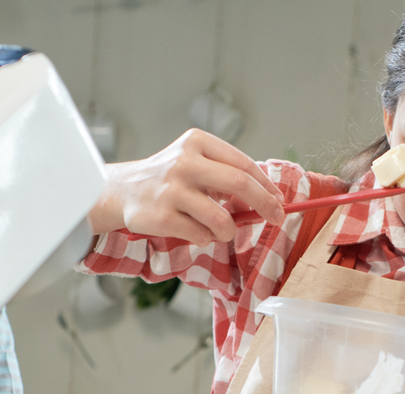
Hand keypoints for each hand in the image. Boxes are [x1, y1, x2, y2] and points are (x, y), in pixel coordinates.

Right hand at [88, 129, 284, 245]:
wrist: (124, 191)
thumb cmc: (171, 179)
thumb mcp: (196, 163)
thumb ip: (227, 175)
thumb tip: (270, 198)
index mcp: (197, 143)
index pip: (243, 164)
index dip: (267, 185)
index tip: (280, 200)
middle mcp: (184, 162)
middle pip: (240, 184)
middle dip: (265, 204)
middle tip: (276, 218)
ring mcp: (172, 190)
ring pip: (222, 219)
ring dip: (228, 231)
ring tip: (219, 230)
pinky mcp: (162, 217)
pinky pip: (201, 235)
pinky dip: (204, 238)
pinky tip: (192, 230)